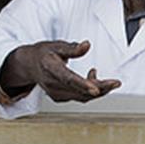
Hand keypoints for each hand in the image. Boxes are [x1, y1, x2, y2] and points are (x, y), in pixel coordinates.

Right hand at [0, 40, 121, 101]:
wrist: (29, 65)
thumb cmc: (44, 54)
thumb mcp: (56, 45)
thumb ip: (72, 48)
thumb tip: (87, 45)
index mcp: (50, 69)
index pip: (68, 78)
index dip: (82, 85)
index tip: (96, 90)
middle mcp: (52, 84)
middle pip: (79, 91)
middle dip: (100, 88)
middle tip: (116, 83)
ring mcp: (55, 94)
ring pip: (81, 96)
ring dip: (98, 90)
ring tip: (110, 81)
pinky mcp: (59, 98)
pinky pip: (79, 97)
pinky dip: (90, 91)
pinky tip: (94, 79)